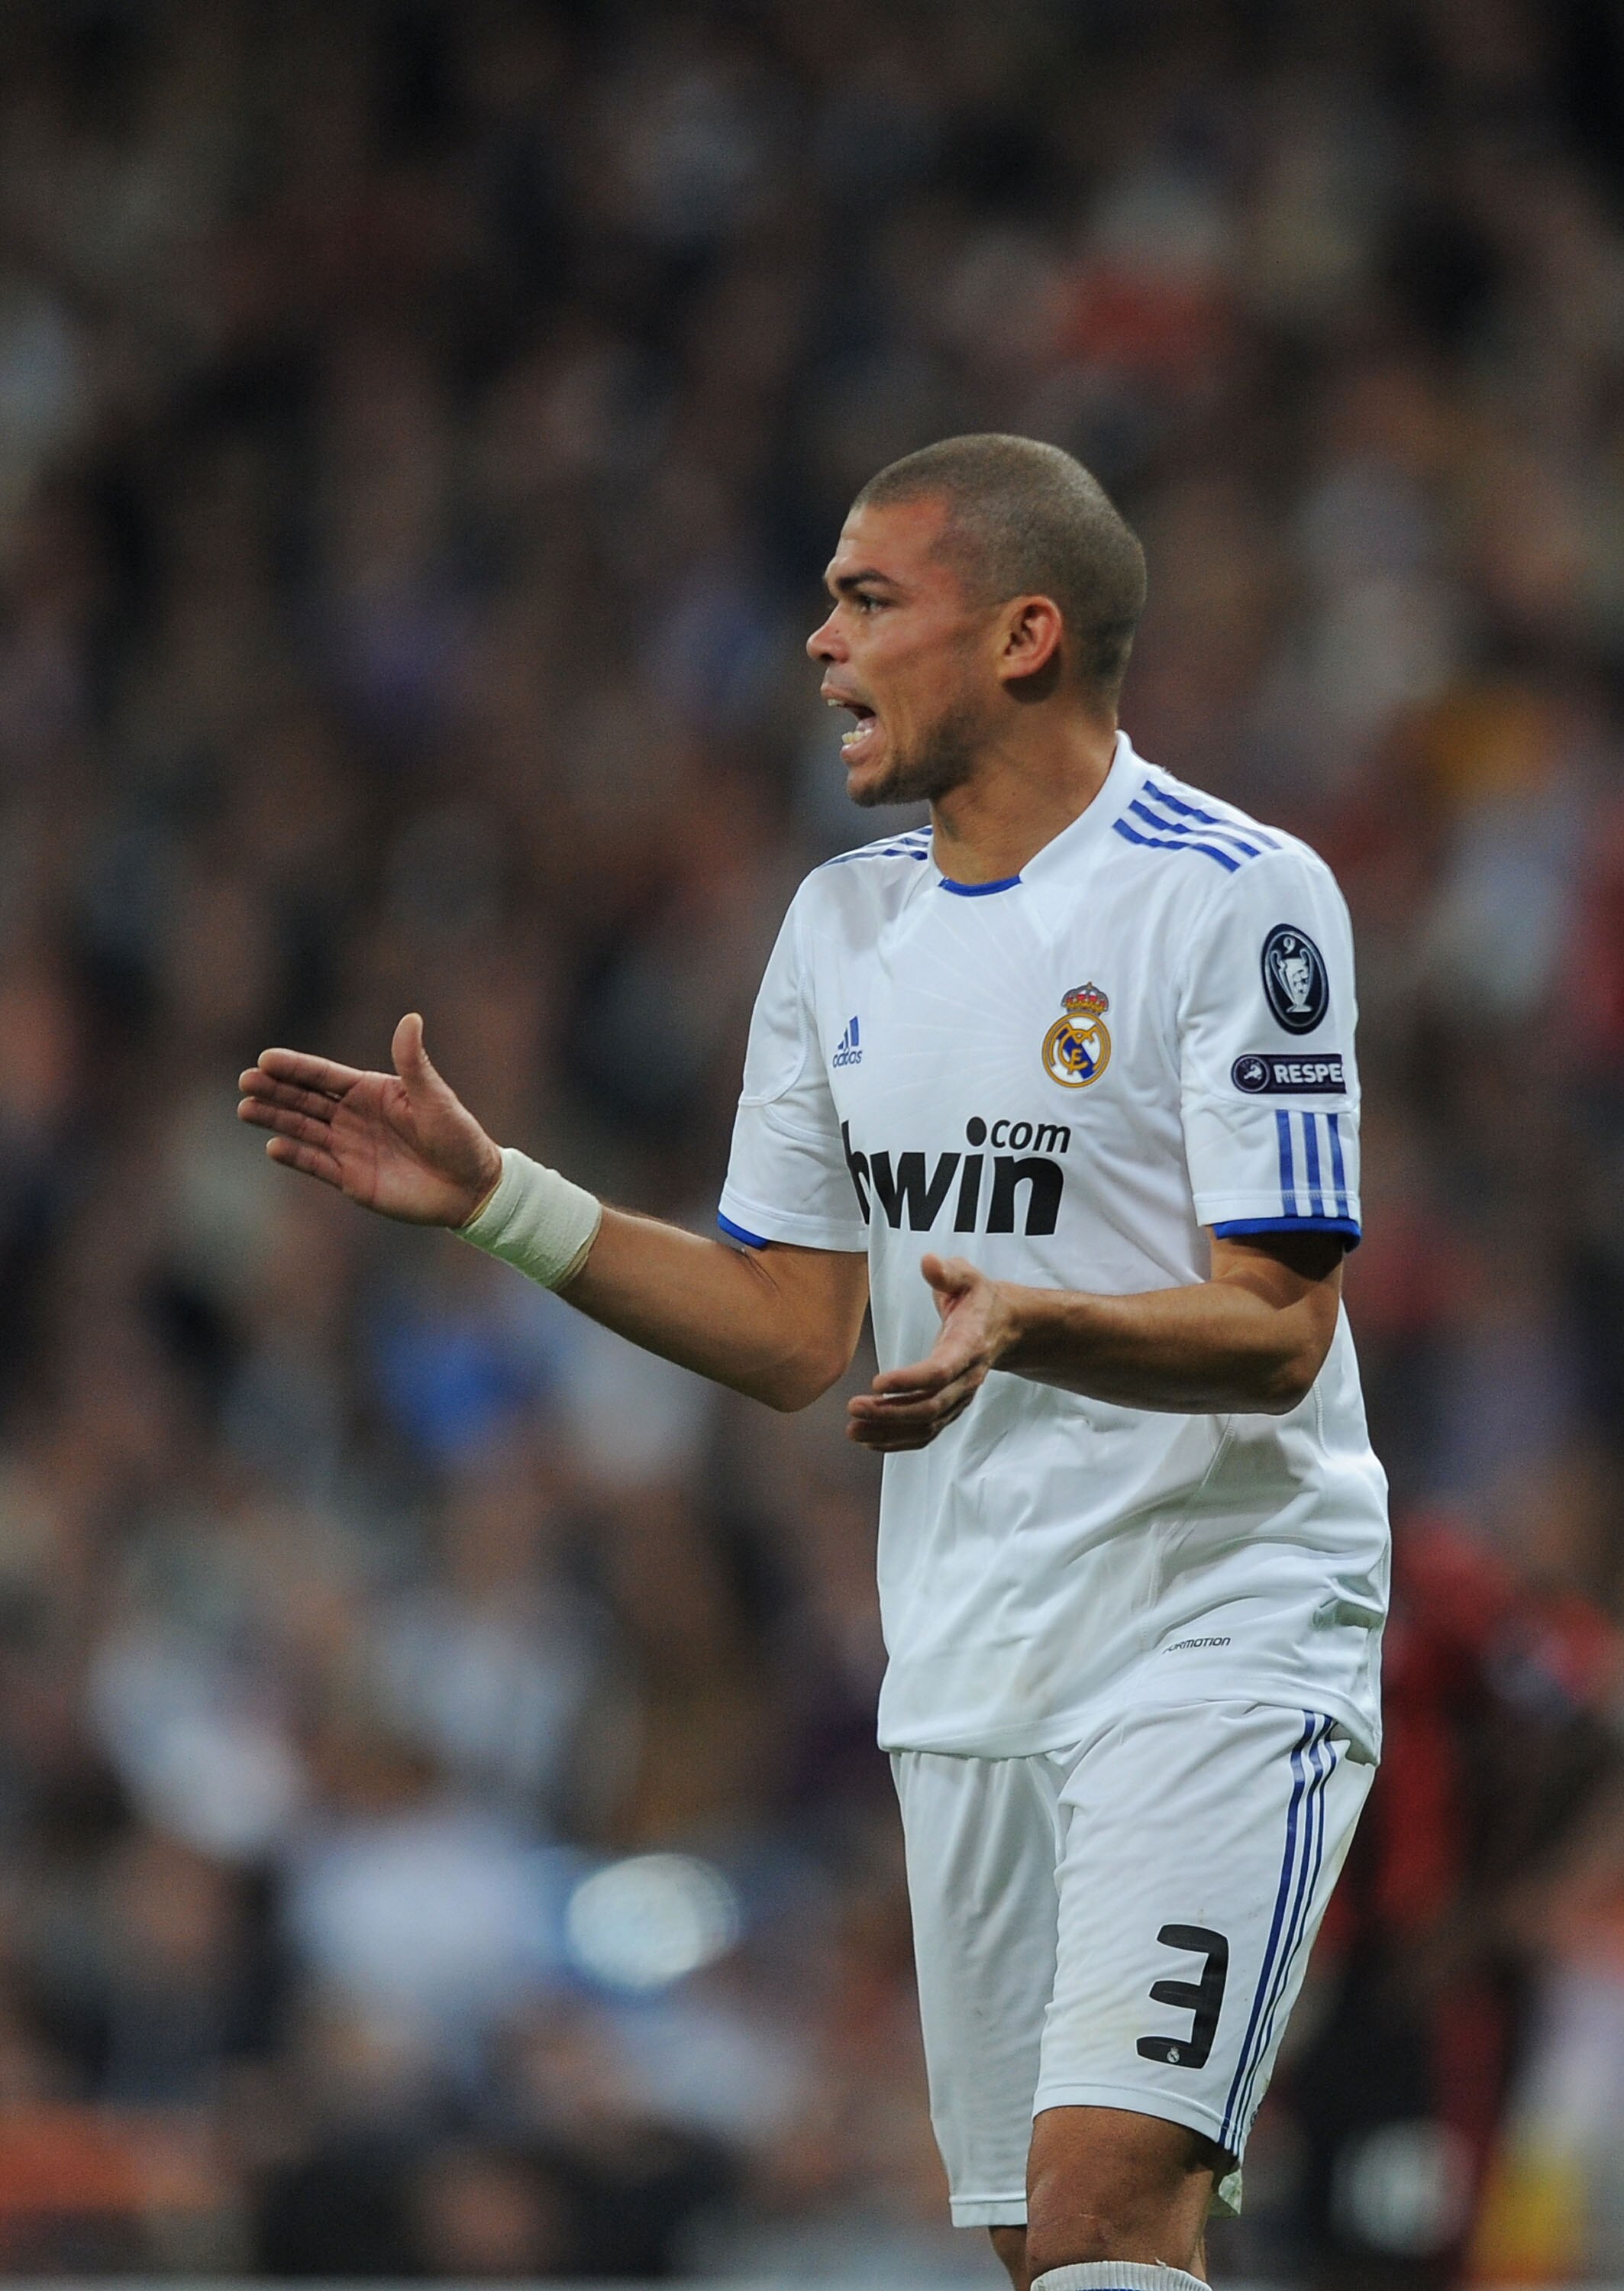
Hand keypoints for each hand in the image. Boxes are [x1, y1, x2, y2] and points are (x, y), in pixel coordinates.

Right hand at [237, 1013, 502, 1226]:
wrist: (470, 1187)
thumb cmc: (458, 1135)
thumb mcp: (435, 1097)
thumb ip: (413, 1062)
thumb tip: (410, 1018)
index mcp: (371, 1091)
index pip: (324, 1075)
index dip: (295, 1067)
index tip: (266, 1058)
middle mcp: (354, 1116)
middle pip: (305, 1099)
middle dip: (275, 1089)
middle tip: (246, 1081)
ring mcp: (349, 1147)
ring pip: (303, 1129)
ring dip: (275, 1118)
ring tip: (245, 1109)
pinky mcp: (350, 1178)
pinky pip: (316, 1164)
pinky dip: (295, 1156)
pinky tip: (274, 1147)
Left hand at [846, 1253, 1013, 1451]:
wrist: (1005, 1326)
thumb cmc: (978, 1299)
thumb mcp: (968, 1277)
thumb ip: (948, 1272)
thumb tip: (928, 1261)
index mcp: (969, 1345)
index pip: (941, 1371)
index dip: (910, 1380)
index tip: (877, 1381)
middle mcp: (967, 1378)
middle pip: (931, 1407)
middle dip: (892, 1413)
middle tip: (853, 1408)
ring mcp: (960, 1398)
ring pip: (927, 1426)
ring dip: (889, 1432)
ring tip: (853, 1430)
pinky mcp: (951, 1408)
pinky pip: (927, 1433)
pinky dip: (899, 1441)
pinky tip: (869, 1439)